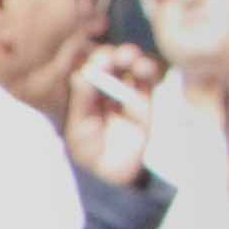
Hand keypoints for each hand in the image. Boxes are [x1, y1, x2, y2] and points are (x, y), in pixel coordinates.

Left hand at [69, 45, 160, 186]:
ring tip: (131, 57)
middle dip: (114, 56)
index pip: (91, 68)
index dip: (94, 58)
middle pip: (113, 65)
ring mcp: (127, 95)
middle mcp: (106, 89)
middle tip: (114, 54)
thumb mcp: (79, 123)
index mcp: (86, 92)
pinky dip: (147, 74)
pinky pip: (148, 86)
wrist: (109, 174)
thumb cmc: (87, 148)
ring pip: (132, 70)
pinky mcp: (145, 105)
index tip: (93, 55)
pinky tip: (143, 68)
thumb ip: (83, 99)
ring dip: (133, 60)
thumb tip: (83, 73)